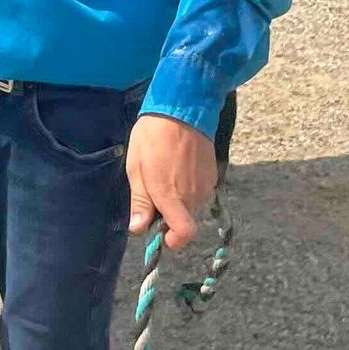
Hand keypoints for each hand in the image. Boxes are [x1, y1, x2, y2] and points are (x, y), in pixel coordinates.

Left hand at [127, 113, 216, 252]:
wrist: (183, 108)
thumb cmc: (153, 137)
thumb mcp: (136, 168)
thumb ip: (140, 201)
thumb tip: (138, 229)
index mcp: (170, 195)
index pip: (184, 233)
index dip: (173, 241)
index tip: (161, 235)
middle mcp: (192, 195)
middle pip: (184, 220)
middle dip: (169, 215)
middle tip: (154, 190)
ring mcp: (205, 185)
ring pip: (191, 206)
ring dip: (179, 200)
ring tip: (166, 172)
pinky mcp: (213, 175)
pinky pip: (199, 192)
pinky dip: (189, 188)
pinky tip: (179, 166)